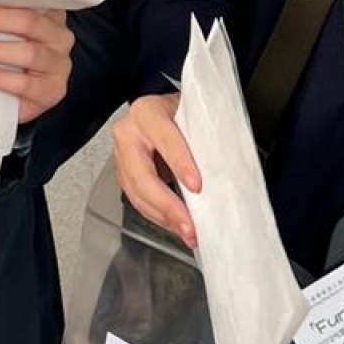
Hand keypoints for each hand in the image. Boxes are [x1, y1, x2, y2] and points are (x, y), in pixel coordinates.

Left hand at [0, 5, 75, 123]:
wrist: (20, 102)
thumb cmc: (9, 61)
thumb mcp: (7, 34)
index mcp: (52, 16)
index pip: (30, 0)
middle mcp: (60, 38)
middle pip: (29, 22)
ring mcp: (59, 66)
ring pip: (28, 53)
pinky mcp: (52, 91)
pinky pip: (23, 83)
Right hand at [112, 93, 200, 248]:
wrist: (156, 111)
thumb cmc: (177, 112)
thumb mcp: (191, 114)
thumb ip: (200, 136)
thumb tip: (222, 169)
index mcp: (147, 113)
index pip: (165, 139)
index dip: (180, 164)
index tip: (197, 186)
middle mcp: (128, 135)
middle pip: (143, 176)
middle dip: (168, 205)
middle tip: (189, 225)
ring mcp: (121, 157)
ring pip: (138, 194)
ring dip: (164, 217)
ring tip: (187, 232)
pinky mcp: (123, 176)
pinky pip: (138, 201)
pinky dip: (159, 217)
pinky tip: (175, 225)